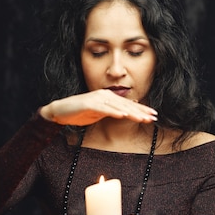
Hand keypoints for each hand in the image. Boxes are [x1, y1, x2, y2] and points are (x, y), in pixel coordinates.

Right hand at [39, 89, 156, 125]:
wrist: (60, 111)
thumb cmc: (79, 112)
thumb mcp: (99, 113)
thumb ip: (112, 111)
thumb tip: (125, 113)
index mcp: (108, 97)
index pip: (128, 104)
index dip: (142, 110)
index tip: (153, 115)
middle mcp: (105, 95)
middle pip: (126, 105)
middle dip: (141, 112)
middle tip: (153, 117)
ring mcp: (97, 98)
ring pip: (118, 106)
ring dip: (132, 112)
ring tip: (143, 118)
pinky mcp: (90, 103)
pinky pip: (105, 109)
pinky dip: (115, 112)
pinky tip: (124, 115)